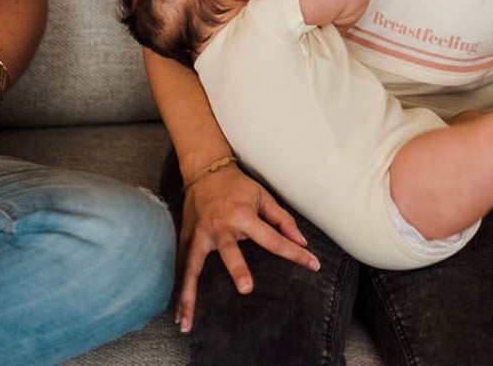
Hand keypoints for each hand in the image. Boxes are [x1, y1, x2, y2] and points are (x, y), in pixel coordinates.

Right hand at [175, 163, 319, 332]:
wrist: (205, 171)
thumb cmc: (237, 185)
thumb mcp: (263, 197)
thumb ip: (283, 220)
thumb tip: (301, 241)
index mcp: (242, 215)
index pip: (273, 239)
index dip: (295, 253)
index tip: (313, 265)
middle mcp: (220, 227)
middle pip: (230, 251)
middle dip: (237, 269)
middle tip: (245, 288)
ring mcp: (200, 235)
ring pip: (193, 267)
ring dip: (190, 295)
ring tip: (189, 321)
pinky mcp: (186, 238)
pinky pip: (180, 267)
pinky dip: (179, 290)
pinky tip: (179, 314)